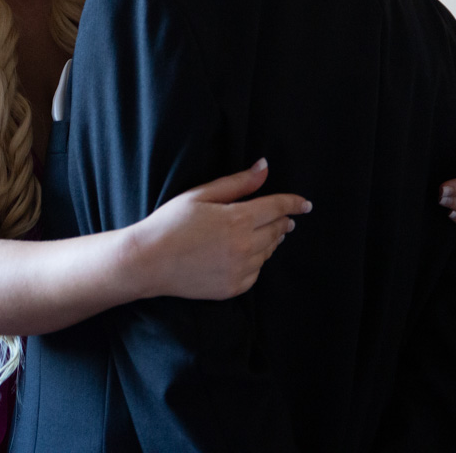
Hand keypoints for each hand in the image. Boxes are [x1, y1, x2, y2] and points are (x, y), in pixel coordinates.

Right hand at [132, 159, 310, 300]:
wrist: (149, 261)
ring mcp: (241, 270)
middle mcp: (245, 247)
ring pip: (269, 251)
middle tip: (279, 217)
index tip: (306, 204)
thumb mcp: (201, 195)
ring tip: (257, 233)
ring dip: (269, 239)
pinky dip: (256, 260)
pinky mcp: (234, 288)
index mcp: (238, 219)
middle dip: (281, 221)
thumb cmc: (171, 222)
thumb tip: (264, 167)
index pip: (277, 207)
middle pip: (277, 230)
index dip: (294, 204)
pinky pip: (257, 271)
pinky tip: (242, 253)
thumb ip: (238, 183)